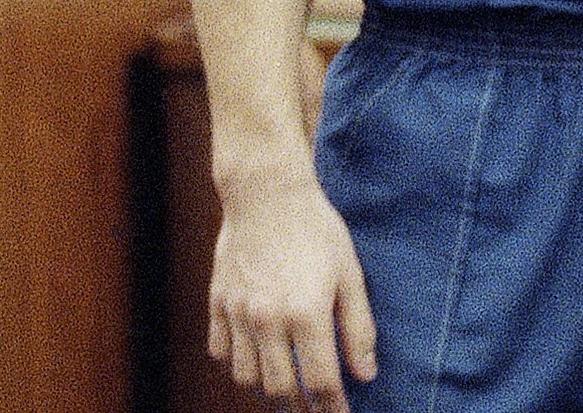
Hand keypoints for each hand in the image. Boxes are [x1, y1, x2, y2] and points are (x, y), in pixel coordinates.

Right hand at [210, 166, 377, 411]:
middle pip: (280, 389)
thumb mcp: (350, 273)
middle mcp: (268, 319)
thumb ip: (358, 327)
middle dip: (300, 408)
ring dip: (268, 390)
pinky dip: (237, 363)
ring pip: (246, 377)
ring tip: (287, 388)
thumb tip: (365, 375)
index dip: (333, 409)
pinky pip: (221, 352)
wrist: (267, 192)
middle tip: (315, 409)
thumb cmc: (317, 230)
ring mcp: (238, 312)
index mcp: (306, 312)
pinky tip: (256, 358)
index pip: (321, 382)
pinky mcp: (217, 302)